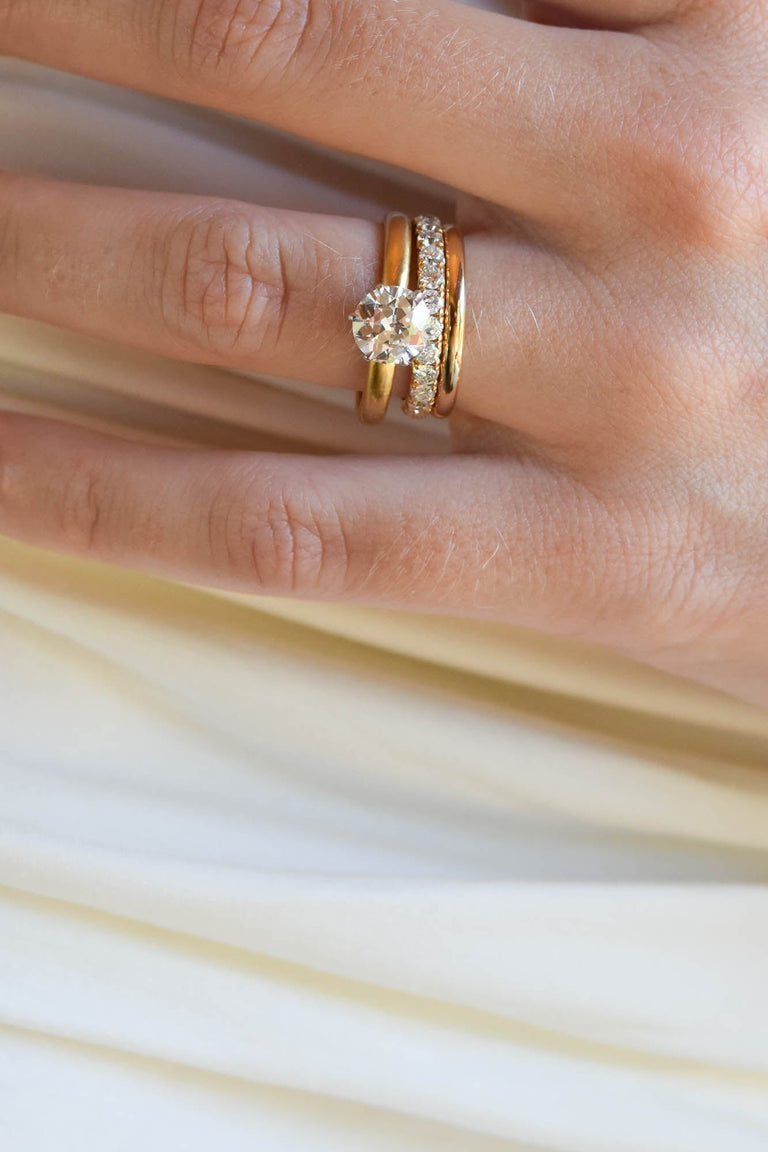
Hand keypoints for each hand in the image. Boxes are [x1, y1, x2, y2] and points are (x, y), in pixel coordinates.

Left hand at [1, 0, 766, 706]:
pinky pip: (291, 523)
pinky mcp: (593, 559)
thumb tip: (433, 1)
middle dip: (59, 12)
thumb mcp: (746, 85)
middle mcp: (669, 172)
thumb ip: (593, 14)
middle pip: (276, 33)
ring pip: (248, 284)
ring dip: (38, 233)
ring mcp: (625, 380)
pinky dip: (108, 492)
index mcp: (722, 12)